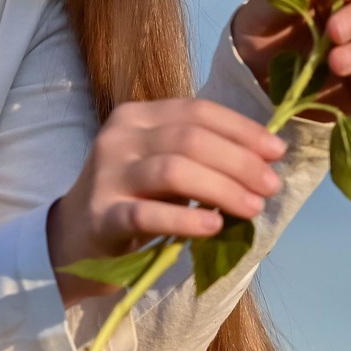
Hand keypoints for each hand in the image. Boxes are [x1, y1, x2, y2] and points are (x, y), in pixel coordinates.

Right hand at [46, 99, 286, 299]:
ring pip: (173, 170)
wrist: (73, 239)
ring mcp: (106, 176)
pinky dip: (186, 219)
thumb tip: (264, 160)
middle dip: (239, 161)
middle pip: (190, 139)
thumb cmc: (131, 199)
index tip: (277, 151)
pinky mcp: (102, 216)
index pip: (197, 111)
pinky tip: (214, 227)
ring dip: (222, 189)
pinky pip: (148, 214)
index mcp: (136, 117)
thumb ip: (200, 157)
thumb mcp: (161, 166)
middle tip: (270, 186)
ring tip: (253, 208)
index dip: (242, 129)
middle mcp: (118, 138)